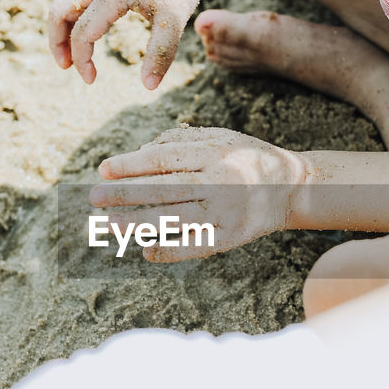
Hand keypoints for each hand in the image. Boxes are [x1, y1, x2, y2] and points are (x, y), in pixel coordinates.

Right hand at [47, 0, 212, 89]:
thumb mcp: (175, 19)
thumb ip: (160, 54)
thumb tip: (149, 87)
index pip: (82, 32)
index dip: (81, 60)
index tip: (91, 80)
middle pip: (58, 11)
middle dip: (56, 42)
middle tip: (66, 67)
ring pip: (63, 0)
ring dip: (60, 27)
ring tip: (70, 53)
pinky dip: (71, 14)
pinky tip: (86, 31)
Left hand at [90, 127, 308, 260]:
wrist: (293, 187)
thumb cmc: (247, 157)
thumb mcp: (220, 137)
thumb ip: (181, 140)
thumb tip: (140, 153)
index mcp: (215, 153)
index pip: (164, 159)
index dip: (131, 164)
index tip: (104, 168)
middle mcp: (220, 183)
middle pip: (164, 190)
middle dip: (125, 194)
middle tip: (94, 197)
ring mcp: (225, 213)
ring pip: (173, 220)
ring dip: (137, 224)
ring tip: (107, 225)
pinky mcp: (231, 238)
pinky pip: (194, 247)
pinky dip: (168, 251)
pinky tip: (144, 251)